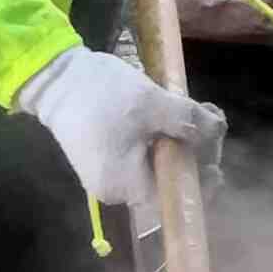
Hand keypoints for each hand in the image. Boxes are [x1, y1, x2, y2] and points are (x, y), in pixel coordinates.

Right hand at [18, 46, 213, 223]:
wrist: (54, 75)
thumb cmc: (102, 93)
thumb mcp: (153, 104)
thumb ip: (189, 122)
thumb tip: (218, 131)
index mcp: (125, 187)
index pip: (175, 196)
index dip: (201, 177)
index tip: (217, 154)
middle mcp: (115, 191)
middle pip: (167, 182)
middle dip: (194, 153)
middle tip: (210, 119)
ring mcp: (107, 175)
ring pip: (157, 166)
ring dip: (180, 143)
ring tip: (198, 113)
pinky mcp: (104, 158)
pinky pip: (142, 157)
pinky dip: (160, 140)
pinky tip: (173, 117)